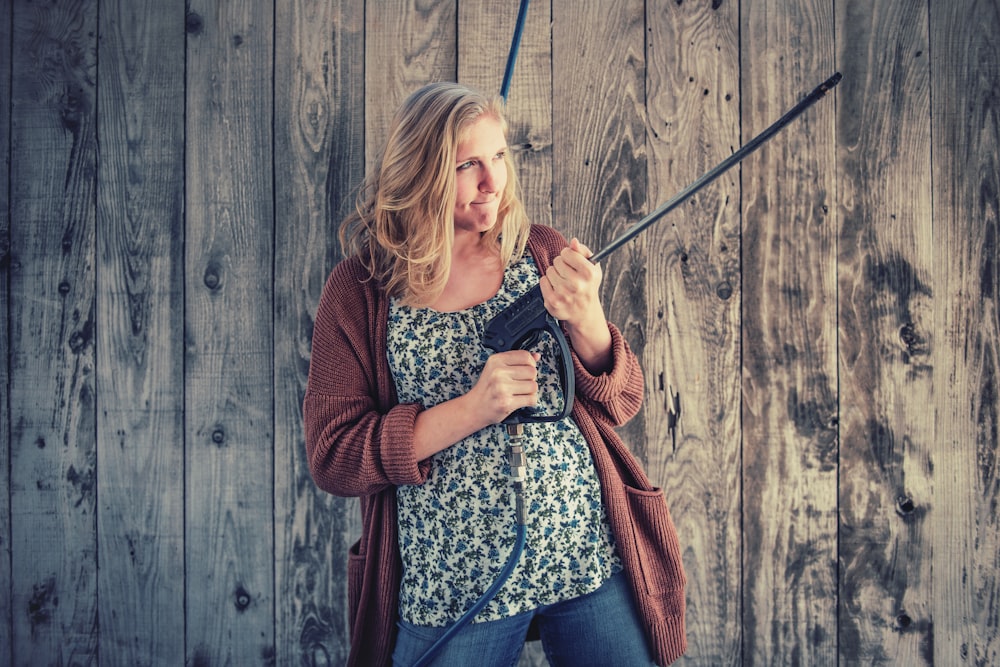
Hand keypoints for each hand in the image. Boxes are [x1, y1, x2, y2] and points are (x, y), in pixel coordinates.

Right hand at [468, 350, 539, 423]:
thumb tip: (536, 356)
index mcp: (496, 360)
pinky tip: (520, 400)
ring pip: (533, 386)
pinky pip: (531, 399)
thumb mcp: (497, 368)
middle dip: (530, 379)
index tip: (527, 369)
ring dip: (530, 391)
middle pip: (532, 371)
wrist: (475, 407)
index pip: (525, 356)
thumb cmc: (487, 388)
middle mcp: (498, 372)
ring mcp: (502, 388)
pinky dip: (530, 401)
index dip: (531, 363)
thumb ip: (516, 360)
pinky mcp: (507, 402)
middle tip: (520, 383)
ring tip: (519, 392)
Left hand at [540, 238, 612, 373]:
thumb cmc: (587, 285)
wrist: (584, 312)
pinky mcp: (553, 302)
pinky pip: (542, 281)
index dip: (568, 255)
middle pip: (557, 261)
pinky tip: (557, 289)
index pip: (567, 252)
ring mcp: (564, 294)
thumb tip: (573, 242)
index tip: (571, 261)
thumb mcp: (592, 267)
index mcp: (589, 274)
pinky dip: (547, 283)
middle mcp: (577, 285)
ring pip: (549, 271)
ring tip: (563, 282)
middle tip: (568, 274)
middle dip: (561, 265)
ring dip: (554, 274)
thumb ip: (583, 251)